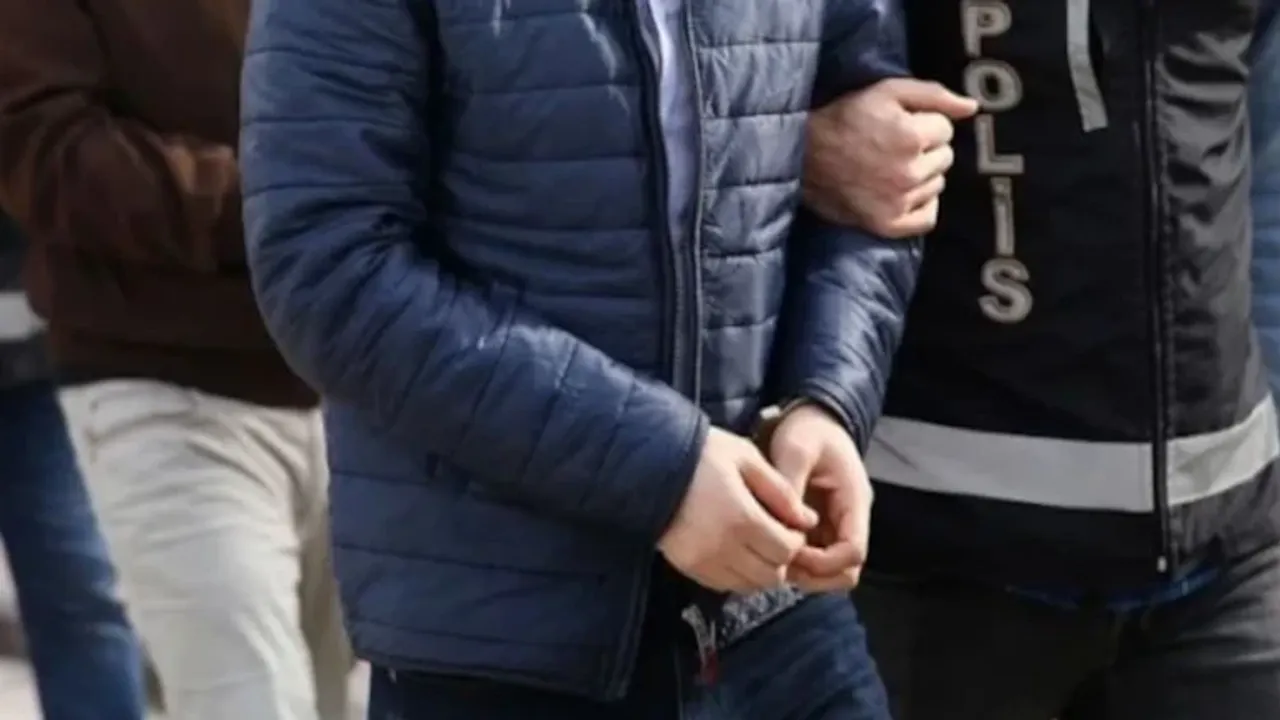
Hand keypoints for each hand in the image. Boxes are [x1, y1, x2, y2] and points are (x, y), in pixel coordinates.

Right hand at [659, 427, 817, 592]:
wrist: (647, 465)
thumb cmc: (701, 455)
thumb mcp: (745, 458)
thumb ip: (781, 491)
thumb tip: (809, 521)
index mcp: (742, 517)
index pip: (786, 550)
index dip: (796, 541)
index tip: (792, 525)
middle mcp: (723, 546)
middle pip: (771, 575)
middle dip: (781, 558)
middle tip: (777, 537)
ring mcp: (703, 561)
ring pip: (749, 585)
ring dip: (761, 570)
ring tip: (757, 545)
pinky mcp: (688, 567)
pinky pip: (724, 585)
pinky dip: (738, 576)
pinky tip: (736, 552)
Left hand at [768, 404, 872, 591]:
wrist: (811, 419)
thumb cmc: (807, 430)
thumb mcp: (796, 448)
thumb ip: (790, 483)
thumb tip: (782, 520)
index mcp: (854, 501)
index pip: (853, 552)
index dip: (823, 562)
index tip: (791, 550)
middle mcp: (850, 519)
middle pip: (845, 571)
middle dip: (813, 575)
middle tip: (779, 561)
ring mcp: (836, 526)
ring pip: (831, 572)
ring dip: (804, 573)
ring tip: (773, 556)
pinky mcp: (820, 528)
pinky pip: (815, 559)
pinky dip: (796, 563)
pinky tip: (772, 548)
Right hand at [803, 78, 978, 237]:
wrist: (802, 157)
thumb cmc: (844, 118)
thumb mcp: (885, 92)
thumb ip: (934, 95)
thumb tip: (973, 107)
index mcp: (910, 137)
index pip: (946, 130)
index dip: (924, 123)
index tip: (899, 125)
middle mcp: (908, 172)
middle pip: (945, 158)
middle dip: (926, 149)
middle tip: (894, 146)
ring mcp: (899, 202)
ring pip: (938, 185)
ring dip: (923, 175)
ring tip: (892, 167)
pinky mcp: (888, 224)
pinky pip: (928, 217)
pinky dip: (921, 205)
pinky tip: (902, 193)